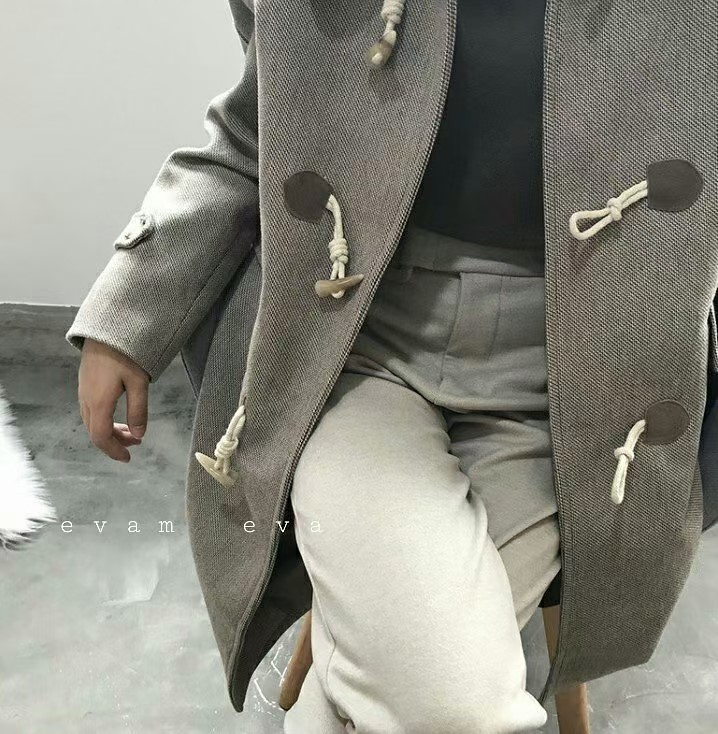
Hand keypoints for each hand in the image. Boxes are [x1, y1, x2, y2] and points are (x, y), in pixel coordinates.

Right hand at [78, 339, 149, 461]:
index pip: (101, 436)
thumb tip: (138, 435)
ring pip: (92, 421)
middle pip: (95, 431)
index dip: (114, 450)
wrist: (107, 328)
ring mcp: (83, 390)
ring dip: (109, 431)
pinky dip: (104, 419)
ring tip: (130, 431)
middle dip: (114, 442)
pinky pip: (91, 410)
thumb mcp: (139, 383)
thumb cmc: (126, 353)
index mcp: (99, 402)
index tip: (129, 458)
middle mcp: (86, 399)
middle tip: (135, 444)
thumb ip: (138, 410)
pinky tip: (118, 414)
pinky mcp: (84, 383)